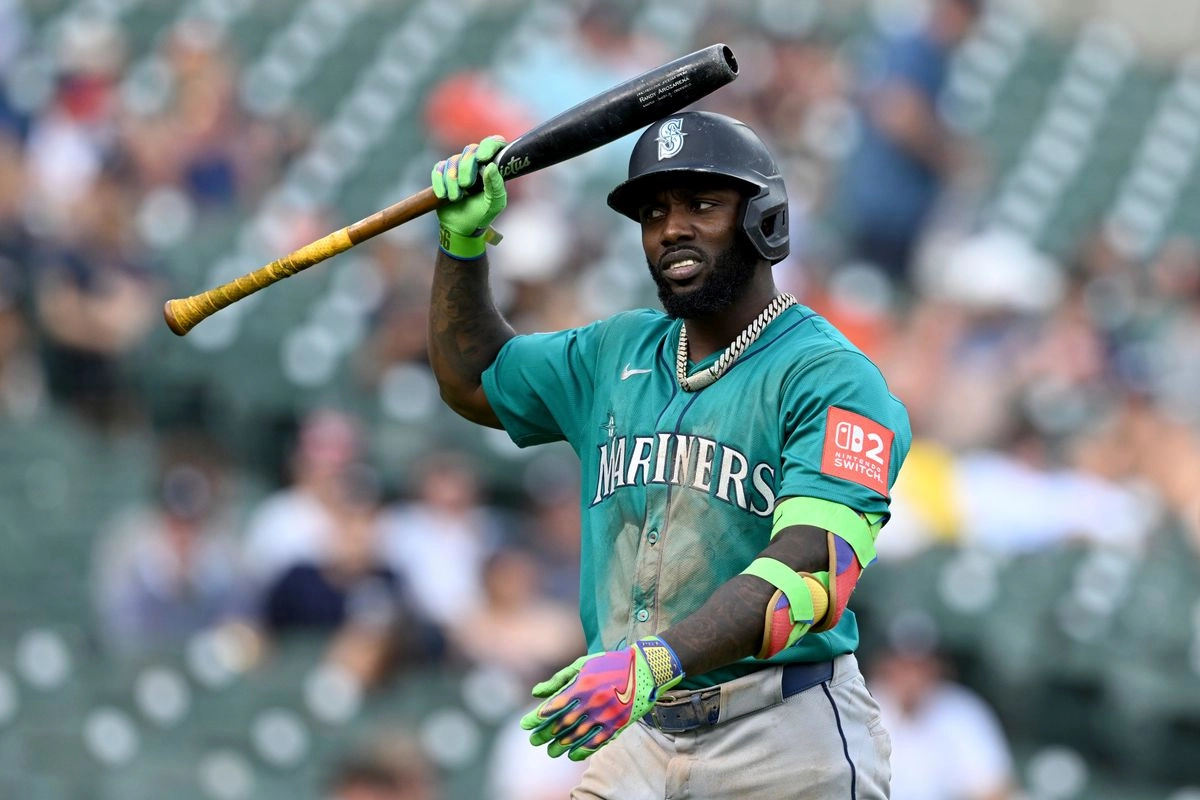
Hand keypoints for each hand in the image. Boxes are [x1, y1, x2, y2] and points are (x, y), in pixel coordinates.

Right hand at [431, 135, 506, 258]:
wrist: (462, 228)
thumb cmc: (482, 215)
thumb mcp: (494, 204)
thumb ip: (495, 186)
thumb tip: (491, 166)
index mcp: (492, 166)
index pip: (494, 143)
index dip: (489, 146)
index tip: (483, 158)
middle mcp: (476, 162)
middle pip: (470, 150)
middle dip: (466, 168)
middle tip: (466, 186)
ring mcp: (458, 167)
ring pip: (452, 161)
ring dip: (452, 181)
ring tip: (456, 198)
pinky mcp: (443, 173)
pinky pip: (438, 169)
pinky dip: (440, 183)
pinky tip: (444, 196)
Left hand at [520, 636, 683, 760]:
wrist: (644, 669)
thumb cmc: (609, 664)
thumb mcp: (582, 665)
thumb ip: (559, 680)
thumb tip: (536, 693)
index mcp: (582, 684)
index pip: (554, 706)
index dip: (538, 718)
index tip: (525, 725)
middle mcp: (593, 701)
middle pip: (563, 723)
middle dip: (546, 734)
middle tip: (534, 741)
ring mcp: (606, 714)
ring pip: (578, 735)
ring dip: (561, 745)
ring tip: (550, 751)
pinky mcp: (618, 724)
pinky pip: (597, 741)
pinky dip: (583, 750)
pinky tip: (572, 754)